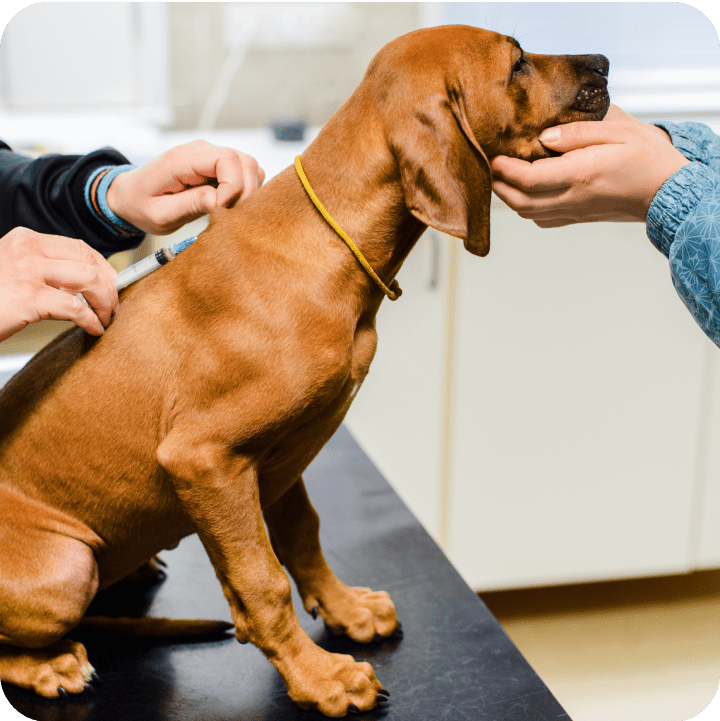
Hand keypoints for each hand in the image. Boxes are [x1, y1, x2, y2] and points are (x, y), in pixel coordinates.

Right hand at [0, 228, 117, 341]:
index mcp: (25, 240)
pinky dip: (90, 320)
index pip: (79, 247)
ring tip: (105, 317)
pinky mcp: (29, 297)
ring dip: (104, 302)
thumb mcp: (15, 272)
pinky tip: (93, 329)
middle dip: (108, 286)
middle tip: (112, 305)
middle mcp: (27, 250)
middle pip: (89, 261)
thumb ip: (45, 272)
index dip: (103, 267)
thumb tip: (85, 287)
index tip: (112, 284)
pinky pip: (76, 308)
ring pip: (89, 280)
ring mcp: (28, 272)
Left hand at [106, 140, 265, 234]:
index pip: (226, 160)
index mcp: (182, 159)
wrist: (131, 195)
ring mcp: (210, 156)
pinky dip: (245, 190)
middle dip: (245, 192)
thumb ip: (189, 204)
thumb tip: (219, 201)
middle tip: (229, 214)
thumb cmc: (142, 205)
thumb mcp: (160, 214)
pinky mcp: (216, 165)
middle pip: (244, 162)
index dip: (233, 186)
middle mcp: (199, 151)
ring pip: (249, 167)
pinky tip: (229, 205)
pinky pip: (244, 173)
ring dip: (247, 192)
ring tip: (229, 211)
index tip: (222, 209)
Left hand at [490, 105, 689, 226]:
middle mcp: (571, 198)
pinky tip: (524, 193)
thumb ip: (577, 133)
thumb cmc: (646, 156)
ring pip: (528, 213)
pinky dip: (525, 209)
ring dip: (508, 199)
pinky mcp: (577, 217)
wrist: (667, 190)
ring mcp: (573, 212)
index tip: (492, 156)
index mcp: (579, 175)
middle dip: (498, 187)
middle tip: (487, 168)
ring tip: (500, 179)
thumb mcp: (617, 130)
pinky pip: (542, 219)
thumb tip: (542, 138)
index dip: (504, 169)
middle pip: (520, 202)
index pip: (529, 178)